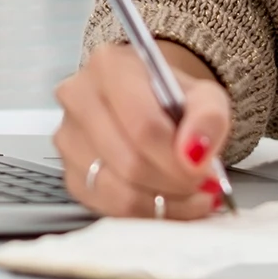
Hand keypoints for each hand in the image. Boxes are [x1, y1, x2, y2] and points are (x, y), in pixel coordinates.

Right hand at [53, 42, 231, 218]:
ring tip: (188, 195)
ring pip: (118, 191)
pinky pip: (108, 208)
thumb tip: (194, 154)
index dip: (177, 158)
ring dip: (161, 203)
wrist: (148, 102)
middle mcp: (78, 97)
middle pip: (129, 162)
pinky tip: (165, 202)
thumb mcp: (205, 95)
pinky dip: (144, 213)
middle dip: (173, 183)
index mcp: (109, 66)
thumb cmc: (171, 97)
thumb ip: (209, 117)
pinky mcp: (69, 173)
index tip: (204, 171)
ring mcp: (68, 138)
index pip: (143, 125)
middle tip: (200, 186)